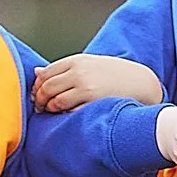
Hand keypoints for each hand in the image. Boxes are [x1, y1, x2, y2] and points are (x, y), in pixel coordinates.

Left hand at [33, 54, 164, 111]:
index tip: (38, 95)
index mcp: (76, 61)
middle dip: (40, 100)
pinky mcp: (93, 103)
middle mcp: (79, 73)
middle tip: (41, 108)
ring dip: (51, 109)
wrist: (140, 82)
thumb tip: (36, 71)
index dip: (37, 86)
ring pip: (55, 102)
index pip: (45, 74)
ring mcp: (86, 88)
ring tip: (53, 113)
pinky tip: (68, 116)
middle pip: (47, 88)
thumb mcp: (88, 64)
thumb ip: (62, 68)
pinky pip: (69, 112)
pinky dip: (65, 115)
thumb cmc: (113, 74)